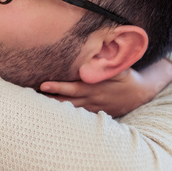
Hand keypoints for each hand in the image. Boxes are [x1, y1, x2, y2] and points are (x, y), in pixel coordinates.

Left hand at [39, 57, 171, 116]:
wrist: (140, 95)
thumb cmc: (127, 78)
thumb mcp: (120, 70)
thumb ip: (107, 64)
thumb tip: (97, 54)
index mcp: (94, 88)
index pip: (73, 88)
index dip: (58, 87)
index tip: (43, 84)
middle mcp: (91, 100)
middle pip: (66, 101)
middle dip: (49, 99)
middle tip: (31, 97)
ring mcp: (91, 108)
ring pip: (69, 111)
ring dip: (53, 108)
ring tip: (33, 106)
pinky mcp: (94, 113)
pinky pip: (76, 115)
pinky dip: (64, 115)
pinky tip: (49, 113)